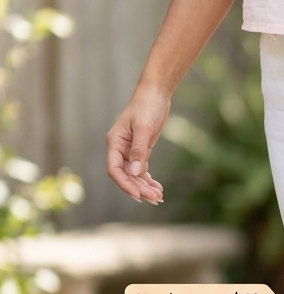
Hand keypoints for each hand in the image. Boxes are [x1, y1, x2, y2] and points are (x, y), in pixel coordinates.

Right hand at [106, 85, 169, 204]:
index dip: (124, 184)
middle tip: (155, 199)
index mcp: (114, 143)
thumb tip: (135, 173)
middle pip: (125, 176)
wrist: (155, 94)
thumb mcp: (143, 128)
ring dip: (145, 187)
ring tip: (158, 197)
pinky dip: (149, 179)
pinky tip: (158, 188)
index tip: (138, 195)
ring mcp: (129, 151)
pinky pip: (142, 170)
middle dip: (139, 188)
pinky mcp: (140, 150)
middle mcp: (119, 149)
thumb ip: (139, 150)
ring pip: (134, 175)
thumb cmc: (147, 107)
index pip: (114, 170)